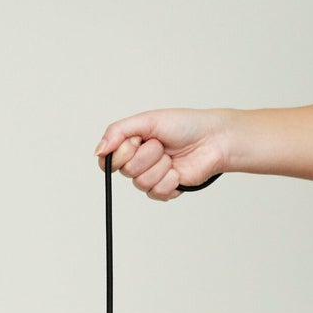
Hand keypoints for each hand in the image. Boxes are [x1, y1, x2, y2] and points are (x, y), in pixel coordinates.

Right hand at [95, 109, 229, 200]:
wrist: (214, 139)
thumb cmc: (185, 125)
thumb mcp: (147, 120)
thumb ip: (118, 131)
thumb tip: (98, 150)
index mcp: (131, 146)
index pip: (109, 160)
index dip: (122, 152)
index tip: (137, 141)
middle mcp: (139, 163)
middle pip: (127, 171)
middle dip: (147, 155)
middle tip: (161, 145)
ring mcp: (152, 177)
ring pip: (141, 183)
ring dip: (160, 166)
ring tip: (172, 156)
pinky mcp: (165, 190)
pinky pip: (157, 192)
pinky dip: (170, 179)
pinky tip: (178, 170)